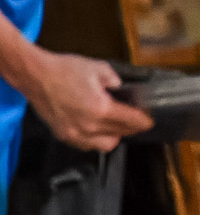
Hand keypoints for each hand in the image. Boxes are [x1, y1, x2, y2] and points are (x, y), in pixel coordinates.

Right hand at [24, 52, 152, 151]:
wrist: (35, 75)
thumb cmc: (64, 70)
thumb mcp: (99, 69)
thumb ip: (116, 81)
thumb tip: (124, 89)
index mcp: (101, 109)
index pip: (132, 122)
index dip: (144, 120)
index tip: (148, 119)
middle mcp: (89, 125)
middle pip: (121, 134)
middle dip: (132, 127)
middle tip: (134, 118)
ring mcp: (75, 133)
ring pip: (105, 145)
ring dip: (114, 136)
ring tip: (115, 124)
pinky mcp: (63, 135)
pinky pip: (86, 145)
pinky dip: (96, 139)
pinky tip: (97, 128)